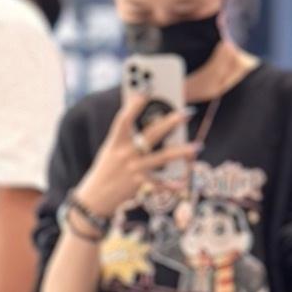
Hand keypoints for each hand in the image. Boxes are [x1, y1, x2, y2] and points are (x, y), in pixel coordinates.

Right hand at [72, 85, 186, 223]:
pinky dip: (170, 185)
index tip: (146, 92)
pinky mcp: (138, 185)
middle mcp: (125, 154)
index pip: (123, 120)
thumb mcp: (110, 150)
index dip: (133, 106)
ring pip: (161, 158)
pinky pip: (158, 184)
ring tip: (197, 147)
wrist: (94, 199)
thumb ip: (126, 137)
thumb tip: (148, 121)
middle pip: (150, 135)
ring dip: (180, 152)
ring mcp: (133, 169)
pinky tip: (182, 184)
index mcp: (115, 142)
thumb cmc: (107, 169)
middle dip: (170, 122)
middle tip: (187, 112)